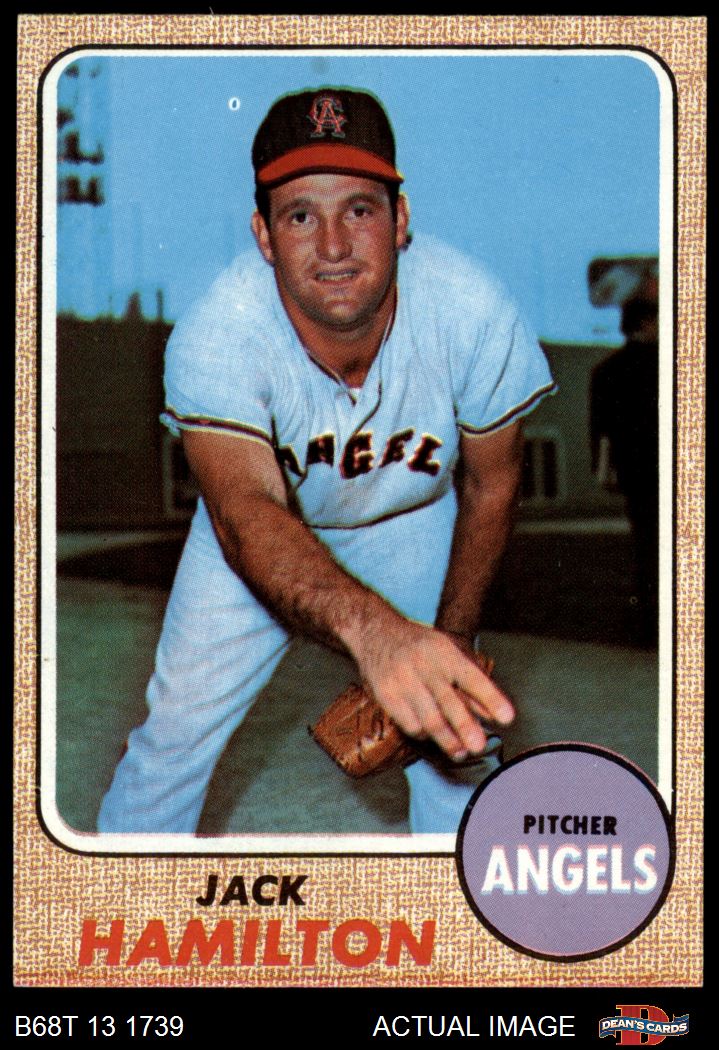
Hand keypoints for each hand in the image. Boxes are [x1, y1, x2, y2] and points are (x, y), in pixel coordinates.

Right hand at [349, 615, 513, 761]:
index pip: (471, 677)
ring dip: (447, 740)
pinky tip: (432, 735)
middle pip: (447, 701)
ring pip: (428, 719)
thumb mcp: (447, 653)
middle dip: (465, 726)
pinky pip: (410, 724)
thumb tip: (492, 714)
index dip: (490, 698)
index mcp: (443, 652)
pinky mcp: (386, 696)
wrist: (375, 633)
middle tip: (479, 746)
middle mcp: (423, 665)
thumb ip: (469, 684)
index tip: (507, 718)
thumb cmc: (419, 646)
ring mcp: (402, 681)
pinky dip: (424, 734)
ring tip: (461, 752)